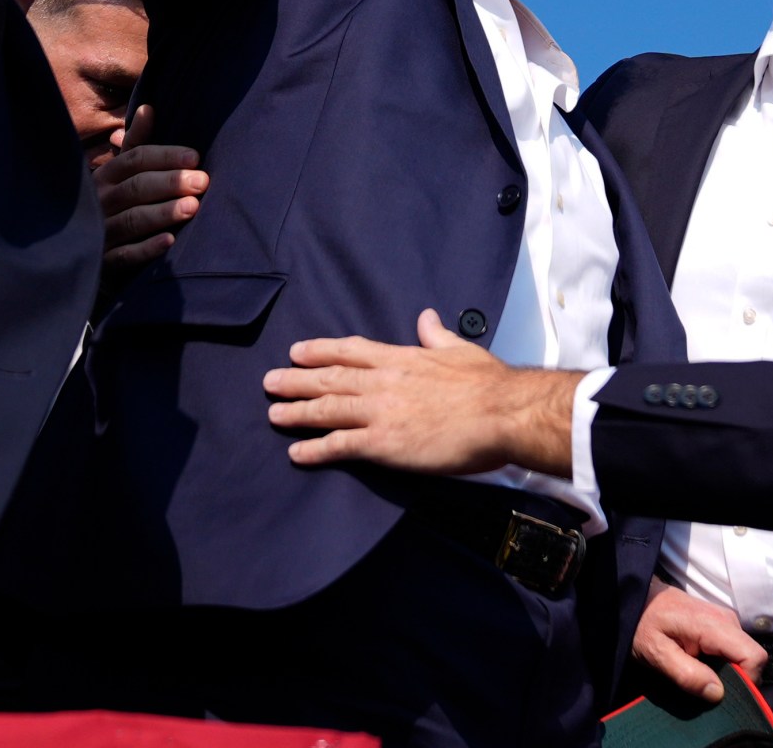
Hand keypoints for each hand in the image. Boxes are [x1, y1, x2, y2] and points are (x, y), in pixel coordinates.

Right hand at [99, 105, 208, 271]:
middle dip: (170, 183)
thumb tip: (149, 107)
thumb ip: (135, 144)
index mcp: (105, 176)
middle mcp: (100, 202)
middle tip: (202, 182)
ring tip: (192, 207)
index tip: (194, 157)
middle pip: (136, 187)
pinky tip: (170, 242)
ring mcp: (101, 232)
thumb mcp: (118, 173)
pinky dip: (147, 249)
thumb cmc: (111, 204)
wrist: (82, 251)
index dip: (165, 156)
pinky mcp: (104, 262)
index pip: (134, 159)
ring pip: (132, 220)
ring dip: (163, 212)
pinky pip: (125, 256)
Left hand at [264, 310, 580, 475]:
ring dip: (298, 412)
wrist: (502, 413)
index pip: (350, 349)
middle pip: (330, 378)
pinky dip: (316, 449)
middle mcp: (384, 381)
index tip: (297, 351)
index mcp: (402, 358)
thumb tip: (427, 317)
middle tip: (270, 383)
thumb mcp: (460, 349)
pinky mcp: (385, 443)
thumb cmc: (488, 383)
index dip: (320, 350)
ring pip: (328, 408)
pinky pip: (341, 445)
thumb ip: (437, 335)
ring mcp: (381, 412)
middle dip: (296, 380)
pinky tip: (297, 453)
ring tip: (274, 415)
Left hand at [633, 582, 767, 702]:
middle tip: (708, 689)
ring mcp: (726, 620)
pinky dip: (724, 663)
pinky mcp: (721, 624)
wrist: (637, 599)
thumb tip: (718, 693)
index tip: (724, 695)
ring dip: (730, 672)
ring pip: (744, 654)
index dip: (747, 681)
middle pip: (752, 657)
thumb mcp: (657, 654)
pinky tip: (702, 666)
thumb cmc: (643, 625)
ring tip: (702, 677)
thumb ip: (687, 675)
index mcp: (714, 626)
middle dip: (738, 679)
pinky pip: (734, 649)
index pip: (754, 656)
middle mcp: (727, 619)